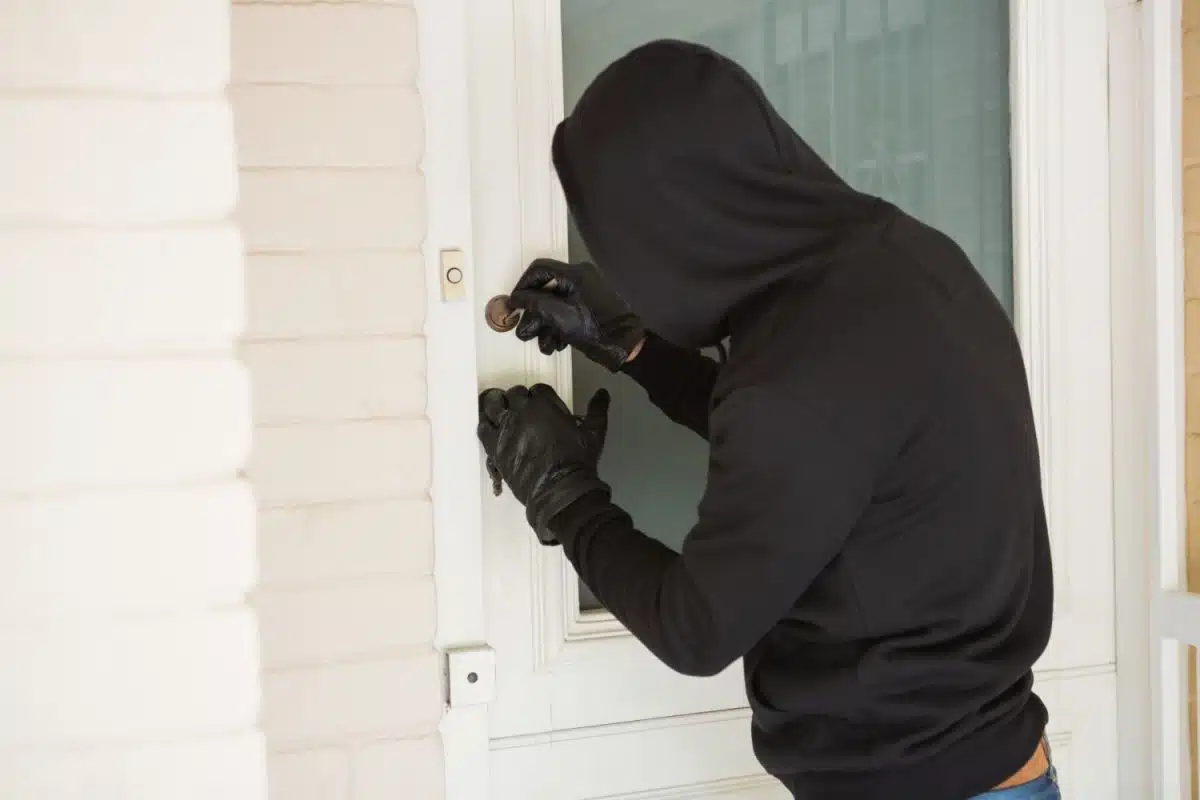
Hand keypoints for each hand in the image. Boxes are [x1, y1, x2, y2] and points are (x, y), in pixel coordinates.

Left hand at [477, 384, 611, 543]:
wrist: (560, 491)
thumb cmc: (578, 462)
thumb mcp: (594, 433)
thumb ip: (597, 410)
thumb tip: (602, 393)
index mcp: (544, 405)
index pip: (538, 389)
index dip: (541, 396)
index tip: (543, 406)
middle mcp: (522, 412)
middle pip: (514, 394)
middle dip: (520, 400)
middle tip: (525, 411)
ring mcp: (505, 429)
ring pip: (494, 405)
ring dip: (499, 406)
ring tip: (504, 413)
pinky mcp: (494, 447)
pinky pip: (483, 428)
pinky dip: (486, 425)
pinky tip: (492, 428)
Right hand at [509, 259, 644, 371]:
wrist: (626, 347)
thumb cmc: (595, 329)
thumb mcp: (559, 316)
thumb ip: (534, 302)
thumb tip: (516, 297)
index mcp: (575, 273)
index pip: (539, 269)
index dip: (522, 286)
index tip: (515, 304)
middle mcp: (581, 278)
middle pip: (546, 291)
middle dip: (535, 315)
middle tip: (527, 332)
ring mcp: (586, 293)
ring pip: (555, 305)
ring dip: (546, 326)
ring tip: (546, 345)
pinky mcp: (589, 307)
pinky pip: (566, 312)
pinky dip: (559, 327)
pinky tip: (557, 344)